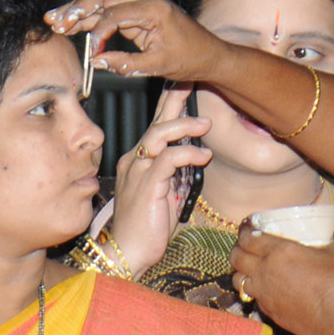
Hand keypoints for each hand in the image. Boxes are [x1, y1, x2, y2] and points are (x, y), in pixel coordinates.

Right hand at [44, 0, 231, 81]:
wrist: (209, 53)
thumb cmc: (189, 60)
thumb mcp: (159, 66)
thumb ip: (127, 64)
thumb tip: (96, 62)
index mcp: (153, 9)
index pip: (115, 14)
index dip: (98, 33)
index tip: (90, 54)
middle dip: (77, 8)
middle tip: (54, 21)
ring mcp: (141, 1)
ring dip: (79, 10)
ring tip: (54, 21)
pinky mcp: (137, 10)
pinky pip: (110, 8)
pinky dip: (91, 16)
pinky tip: (71, 24)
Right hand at [106, 85, 210, 275]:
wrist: (127, 252)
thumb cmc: (147, 227)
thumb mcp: (167, 194)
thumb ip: (177, 175)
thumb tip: (196, 159)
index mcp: (138, 161)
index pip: (154, 127)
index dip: (169, 107)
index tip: (184, 88)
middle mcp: (135, 160)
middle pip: (154, 122)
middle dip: (173, 100)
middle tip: (190, 82)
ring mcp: (138, 171)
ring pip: (159, 135)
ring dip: (184, 126)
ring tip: (205, 124)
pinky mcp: (146, 185)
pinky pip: (167, 160)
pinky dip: (187, 153)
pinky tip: (202, 155)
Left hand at [229, 221, 333, 334]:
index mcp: (279, 252)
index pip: (248, 238)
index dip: (244, 230)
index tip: (248, 226)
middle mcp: (265, 272)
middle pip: (236, 257)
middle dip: (237, 248)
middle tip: (246, 244)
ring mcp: (264, 294)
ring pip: (238, 279)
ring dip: (240, 270)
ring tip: (250, 266)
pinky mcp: (268, 311)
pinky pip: (252, 296)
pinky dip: (253, 289)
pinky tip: (267, 287)